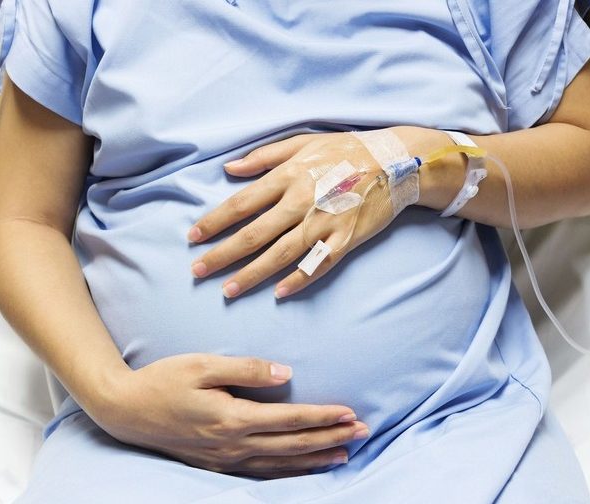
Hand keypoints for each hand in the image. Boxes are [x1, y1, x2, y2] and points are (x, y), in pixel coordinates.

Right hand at [85, 353, 368, 478]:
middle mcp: (233, 444)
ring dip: (315, 459)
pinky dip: (289, 473)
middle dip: (331, 439)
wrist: (125, 411)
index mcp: (232, 417)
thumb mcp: (203, 364)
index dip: (323, 417)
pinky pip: (262, 473)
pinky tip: (303, 468)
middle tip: (363, 432)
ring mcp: (225, 459)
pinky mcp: (217, 465)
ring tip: (345, 455)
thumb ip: (247, 369)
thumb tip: (287, 374)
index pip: (290, 419)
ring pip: (281, 464)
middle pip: (293, 445)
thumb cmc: (163, 381)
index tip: (350, 413)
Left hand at [187, 126, 459, 298]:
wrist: (396, 162)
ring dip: (252, 275)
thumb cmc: (346, 149)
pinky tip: (279, 293)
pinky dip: (298, 279)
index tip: (192, 237)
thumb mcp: (303, 142)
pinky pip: (318, 264)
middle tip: (198, 271)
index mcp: (289, 176)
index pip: (241, 203)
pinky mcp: (345, 239)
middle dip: (222, 255)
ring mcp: (324, 223)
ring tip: (228, 290)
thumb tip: (229, 168)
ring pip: (280, 254)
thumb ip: (264, 157)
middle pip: (254, 234)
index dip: (214, 222)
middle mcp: (302, 201)